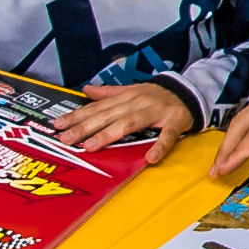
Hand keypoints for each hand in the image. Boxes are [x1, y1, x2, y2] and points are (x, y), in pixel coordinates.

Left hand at [49, 78, 195, 156]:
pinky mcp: (174, 122)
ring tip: (92, 146)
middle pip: (108, 115)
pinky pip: (167, 136)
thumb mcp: (132, 90)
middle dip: (86, 127)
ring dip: (110, 134)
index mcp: (127, 96)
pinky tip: (149, 158)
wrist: (190, 91)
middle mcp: (138, 102)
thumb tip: (86, 90)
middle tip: (67, 139)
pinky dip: (159, 147)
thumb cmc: (157, 95)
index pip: (98, 107)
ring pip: (130, 123)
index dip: (77, 116)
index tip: (59, 126)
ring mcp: (156, 112)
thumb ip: (109, 93)